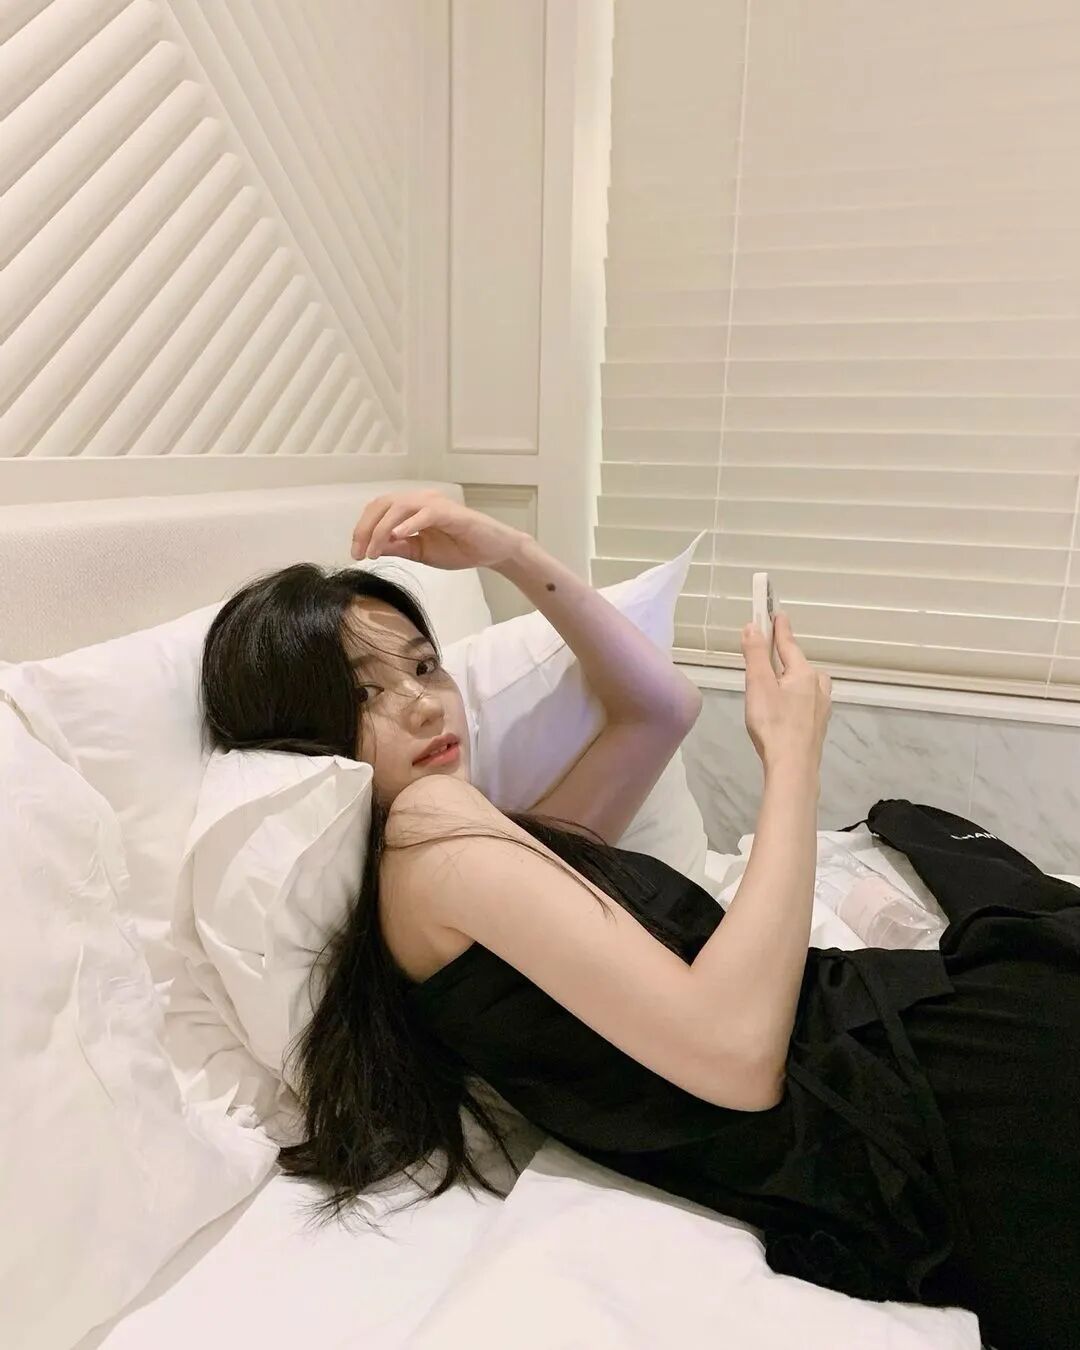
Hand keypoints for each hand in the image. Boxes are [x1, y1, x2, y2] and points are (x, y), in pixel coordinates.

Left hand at [349, 490, 524, 570]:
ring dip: (382, 529)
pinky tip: (398, 537)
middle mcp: (420, 499)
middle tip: (360, 553)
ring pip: (399, 507)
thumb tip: (373, 548)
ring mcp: (435, 503)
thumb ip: (398, 547)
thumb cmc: (458, 548)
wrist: (491, 551)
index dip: (362, 529)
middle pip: (383, 504)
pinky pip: (425, 513)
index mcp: (411, 507)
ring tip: (375, 551)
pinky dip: (409, 524)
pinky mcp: (450, 512)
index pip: (378, 509)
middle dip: (366, 528)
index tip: (356, 553)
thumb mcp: (420, 552)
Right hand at [741, 612, 830, 773]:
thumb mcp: (759, 685)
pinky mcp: (819, 725)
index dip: (780, 629)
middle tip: (765, 660)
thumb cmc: (773, 724)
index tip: (777, 613)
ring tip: (774, 688)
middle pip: (799, 664)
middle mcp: (818, 686)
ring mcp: (822, 707)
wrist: (793, 767)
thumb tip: (753, 626)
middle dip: (783, 659)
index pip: (789, 644)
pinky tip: (785, 711)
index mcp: (804, 673)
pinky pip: (807, 701)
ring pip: (805, 684)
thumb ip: (756, 654)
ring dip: (791, 680)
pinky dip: (795, 699)